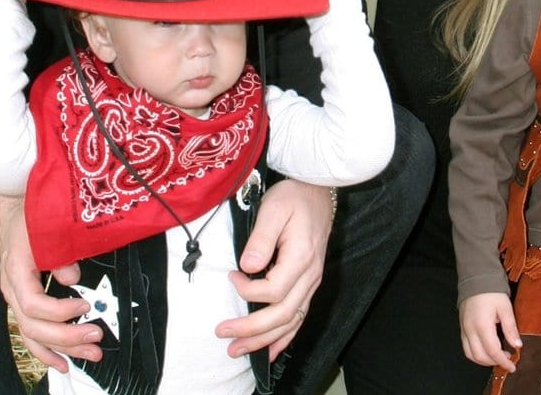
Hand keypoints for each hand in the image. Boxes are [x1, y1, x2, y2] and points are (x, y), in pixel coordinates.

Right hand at [0, 192, 103, 372]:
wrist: (11, 213)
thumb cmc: (29, 219)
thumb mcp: (43, 228)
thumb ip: (59, 252)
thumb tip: (73, 276)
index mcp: (17, 273)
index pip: (34, 304)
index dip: (60, 311)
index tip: (84, 306)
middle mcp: (13, 292)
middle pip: (34, 326)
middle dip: (67, 337)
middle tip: (95, 336)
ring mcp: (16, 301)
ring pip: (34, 336)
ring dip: (62, 349)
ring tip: (89, 353)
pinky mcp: (23, 304)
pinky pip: (31, 335)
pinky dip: (46, 352)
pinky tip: (63, 363)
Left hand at [216, 179, 331, 359]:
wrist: (317, 190)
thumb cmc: (293, 196)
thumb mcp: (274, 208)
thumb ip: (261, 238)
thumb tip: (247, 267)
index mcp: (301, 257)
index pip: (274, 290)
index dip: (248, 290)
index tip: (231, 276)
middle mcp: (311, 275)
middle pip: (282, 314)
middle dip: (251, 330)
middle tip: (223, 333)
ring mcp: (312, 282)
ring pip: (291, 321)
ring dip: (264, 339)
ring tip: (238, 350)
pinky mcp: (309, 283)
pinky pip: (299, 317)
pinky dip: (285, 337)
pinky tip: (270, 349)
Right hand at [459, 292, 520, 371]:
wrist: (476, 278)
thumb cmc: (492, 292)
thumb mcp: (505, 308)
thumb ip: (510, 328)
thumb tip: (518, 346)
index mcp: (482, 326)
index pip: (493, 352)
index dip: (503, 362)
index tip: (513, 367)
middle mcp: (470, 330)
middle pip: (480, 357)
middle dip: (494, 363)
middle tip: (507, 360)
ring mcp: (464, 329)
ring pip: (471, 354)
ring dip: (484, 360)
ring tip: (498, 356)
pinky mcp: (461, 327)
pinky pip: (466, 347)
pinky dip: (476, 353)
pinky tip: (487, 349)